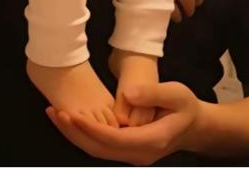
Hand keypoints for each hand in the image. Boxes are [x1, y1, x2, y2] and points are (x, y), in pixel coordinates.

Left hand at [46, 82, 202, 164]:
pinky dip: (83, 133)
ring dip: (74, 134)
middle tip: (54, 112)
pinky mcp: (126, 149)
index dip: (91, 128)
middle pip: (99, 149)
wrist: (195, 126)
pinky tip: (70, 119)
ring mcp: (131, 154)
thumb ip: (153, 93)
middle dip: (74, 132)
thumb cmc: (186, 107)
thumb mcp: (176, 94)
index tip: (72, 114)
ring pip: (97, 150)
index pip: (113, 139)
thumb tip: (128, 94)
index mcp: (150, 141)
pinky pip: (101, 145)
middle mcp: (137, 154)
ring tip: (54, 113)